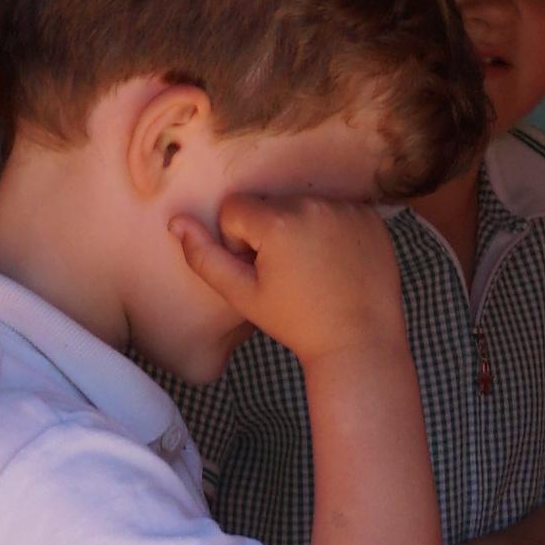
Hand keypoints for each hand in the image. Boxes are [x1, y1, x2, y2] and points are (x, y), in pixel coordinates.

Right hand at [168, 186, 403, 365]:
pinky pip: (334, 209)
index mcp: (277, 221)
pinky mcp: (368, 214)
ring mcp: (344, 207)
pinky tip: (337, 263)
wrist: (359, 341)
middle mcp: (312, 203)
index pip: (235, 209)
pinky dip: (331, 229)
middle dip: (270, 233)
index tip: (260, 270)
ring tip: (314, 270)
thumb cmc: (297, 322)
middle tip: (289, 274)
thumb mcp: (243, 295)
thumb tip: (176, 221)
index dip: (239, 242)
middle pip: (270, 205)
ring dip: (300, 229)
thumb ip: (204, 256)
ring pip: (302, 205)